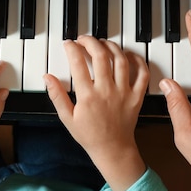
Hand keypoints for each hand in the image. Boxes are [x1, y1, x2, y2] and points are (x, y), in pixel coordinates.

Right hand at [45, 36, 148, 190]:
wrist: (113, 149)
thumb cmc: (89, 135)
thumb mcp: (67, 117)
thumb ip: (57, 96)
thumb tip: (47, 77)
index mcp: (88, 96)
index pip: (78, 64)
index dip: (72, 49)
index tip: (68, 44)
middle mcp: (106, 91)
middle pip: (101, 56)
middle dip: (91, 42)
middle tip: (84, 40)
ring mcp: (124, 92)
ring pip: (120, 60)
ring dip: (111, 46)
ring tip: (102, 43)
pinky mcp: (136, 96)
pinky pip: (142, 73)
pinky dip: (137, 60)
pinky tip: (127, 54)